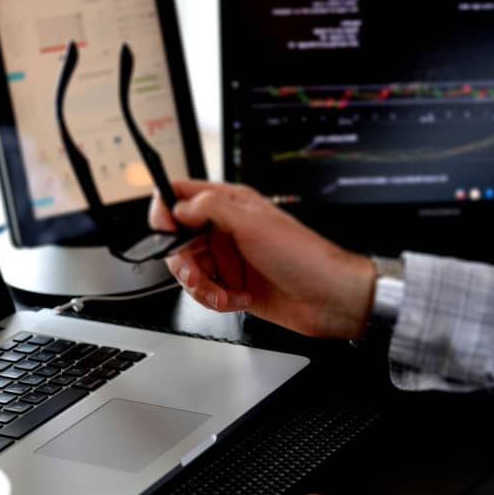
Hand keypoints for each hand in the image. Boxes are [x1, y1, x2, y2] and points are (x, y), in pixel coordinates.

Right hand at [149, 181, 374, 338]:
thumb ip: (209, 208)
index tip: (164, 229)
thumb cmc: (304, 257)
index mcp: (230, 204)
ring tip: (222, 293)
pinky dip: (215, 299)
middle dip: (182, 261)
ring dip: (200, 286)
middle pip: (178, 239)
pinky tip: (237, 299)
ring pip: (189, 270)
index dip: (165, 209)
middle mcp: (226, 230)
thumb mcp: (252, 223)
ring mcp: (229, 259)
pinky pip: (205, 292)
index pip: (181, 195)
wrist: (329, 299)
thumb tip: (177, 206)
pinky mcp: (232, 286)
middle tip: (195, 274)